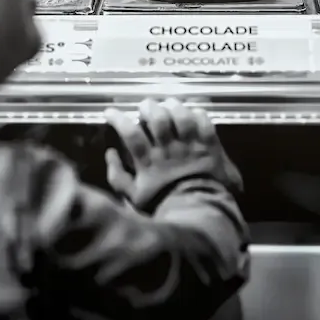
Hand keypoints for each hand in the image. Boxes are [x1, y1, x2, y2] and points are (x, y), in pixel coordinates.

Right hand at [105, 98, 241, 209]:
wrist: (198, 214)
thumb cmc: (163, 205)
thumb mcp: (132, 196)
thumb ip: (117, 175)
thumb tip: (109, 152)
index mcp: (148, 161)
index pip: (130, 132)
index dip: (118, 118)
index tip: (110, 111)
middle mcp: (169, 150)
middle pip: (158, 118)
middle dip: (149, 107)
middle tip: (144, 106)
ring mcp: (191, 147)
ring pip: (182, 116)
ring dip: (174, 106)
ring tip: (168, 104)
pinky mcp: (210, 147)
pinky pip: (205, 123)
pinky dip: (198, 114)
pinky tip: (192, 113)